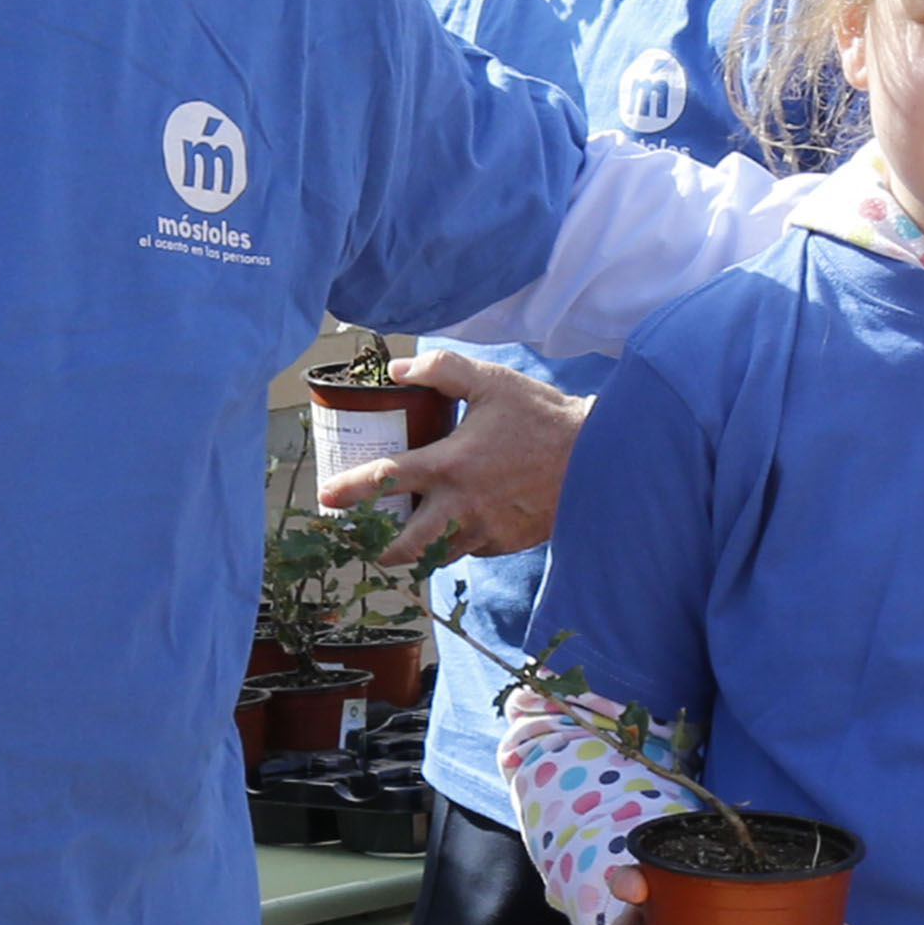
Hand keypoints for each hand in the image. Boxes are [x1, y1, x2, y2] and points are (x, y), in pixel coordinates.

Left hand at [336, 350, 589, 566]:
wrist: (598, 457)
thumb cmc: (541, 417)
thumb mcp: (490, 382)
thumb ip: (441, 370)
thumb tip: (398, 369)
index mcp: (450, 464)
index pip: (385, 481)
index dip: (348, 492)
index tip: (325, 498)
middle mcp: (462, 506)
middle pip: (403, 546)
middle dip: (376, 548)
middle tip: (363, 540)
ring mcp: (484, 531)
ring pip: (435, 555)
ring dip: (415, 549)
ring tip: (404, 535)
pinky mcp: (505, 544)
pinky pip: (468, 550)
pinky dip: (455, 541)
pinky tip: (456, 523)